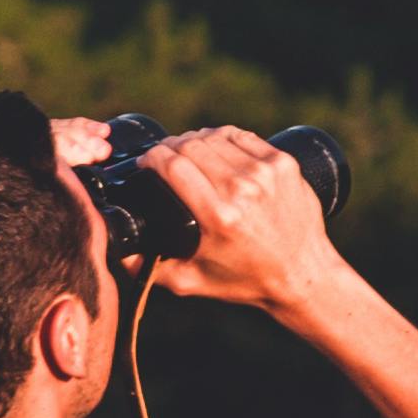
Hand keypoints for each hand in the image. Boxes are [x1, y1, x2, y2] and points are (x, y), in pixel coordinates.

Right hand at [138, 123, 351, 319]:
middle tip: (163, 159)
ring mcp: (266, 172)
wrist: (303, 274)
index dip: (152, 157)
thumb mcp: (189, 281)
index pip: (173, 164)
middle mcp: (243, 189)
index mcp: (217, 215)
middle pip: (191, 145)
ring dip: (194, 140)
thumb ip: (146, 267)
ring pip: (215, 136)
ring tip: (186, 153)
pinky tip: (213, 145)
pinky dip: (221, 137)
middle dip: (169, 148)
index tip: (145, 163)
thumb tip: (114, 248)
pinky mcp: (283, 163)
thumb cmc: (244, 280)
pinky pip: (242, 136)